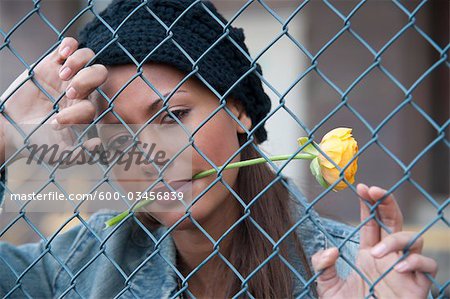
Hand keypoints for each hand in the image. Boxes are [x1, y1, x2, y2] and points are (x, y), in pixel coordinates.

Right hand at [0, 37, 105, 165]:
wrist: (10, 129)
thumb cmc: (36, 142)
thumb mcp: (56, 154)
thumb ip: (77, 154)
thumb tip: (98, 144)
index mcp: (84, 110)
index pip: (92, 105)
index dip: (78, 112)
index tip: (56, 121)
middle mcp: (80, 90)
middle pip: (99, 74)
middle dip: (86, 80)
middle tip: (69, 92)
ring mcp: (66, 75)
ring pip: (87, 57)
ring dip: (78, 62)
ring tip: (62, 73)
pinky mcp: (51, 63)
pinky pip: (69, 45)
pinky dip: (69, 45)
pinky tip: (61, 55)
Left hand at [311, 184, 437, 298]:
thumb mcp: (327, 286)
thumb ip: (322, 266)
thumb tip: (331, 250)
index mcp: (369, 254)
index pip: (372, 223)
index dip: (368, 204)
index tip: (361, 188)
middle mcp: (389, 257)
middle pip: (394, 222)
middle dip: (386, 202)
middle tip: (373, 190)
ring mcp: (404, 269)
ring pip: (414, 240)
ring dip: (395, 240)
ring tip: (374, 253)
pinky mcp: (418, 286)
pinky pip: (428, 267)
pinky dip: (416, 262)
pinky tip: (398, 268)